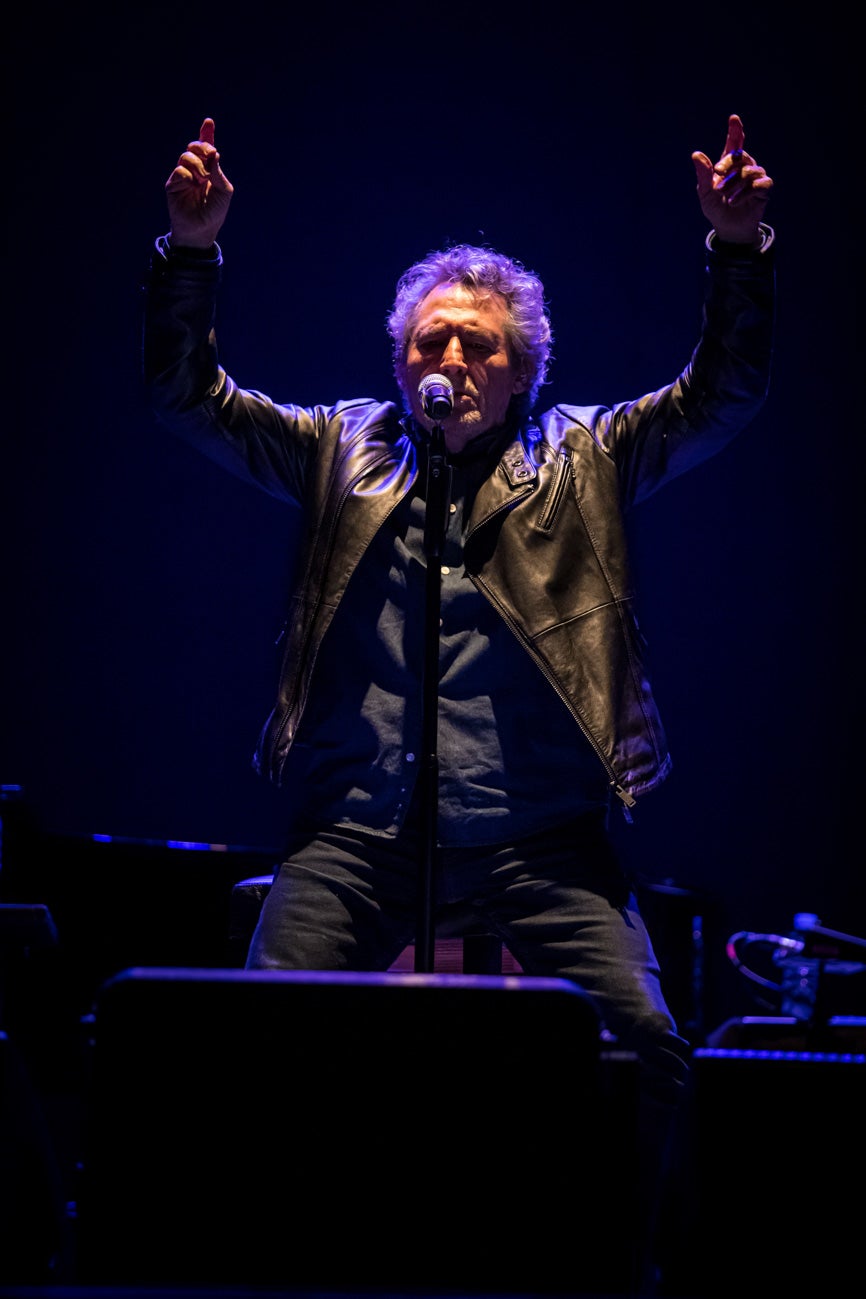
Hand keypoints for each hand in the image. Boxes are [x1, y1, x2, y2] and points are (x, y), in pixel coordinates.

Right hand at [165, 118, 233, 248]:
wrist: (201, 230)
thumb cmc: (215, 212)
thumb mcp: (224, 191)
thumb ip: (220, 173)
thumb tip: (214, 154)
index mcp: (209, 170)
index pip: (206, 148)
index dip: (206, 134)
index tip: (208, 122)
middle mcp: (195, 170)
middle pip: (195, 147)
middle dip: (203, 147)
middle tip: (211, 156)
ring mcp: (183, 176)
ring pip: (187, 156)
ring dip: (198, 164)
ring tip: (203, 179)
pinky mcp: (173, 184)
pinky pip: (180, 170)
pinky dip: (188, 176)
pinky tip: (192, 185)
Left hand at [691, 114, 772, 244]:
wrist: (728, 229)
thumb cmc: (716, 209)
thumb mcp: (705, 193)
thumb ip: (703, 174)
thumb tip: (696, 154)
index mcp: (729, 165)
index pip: (734, 143)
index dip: (735, 131)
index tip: (733, 119)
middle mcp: (744, 167)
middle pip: (740, 155)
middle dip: (728, 163)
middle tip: (717, 175)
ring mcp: (755, 177)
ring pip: (749, 170)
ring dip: (735, 183)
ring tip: (726, 197)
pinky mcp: (764, 189)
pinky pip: (760, 184)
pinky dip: (746, 193)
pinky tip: (735, 202)